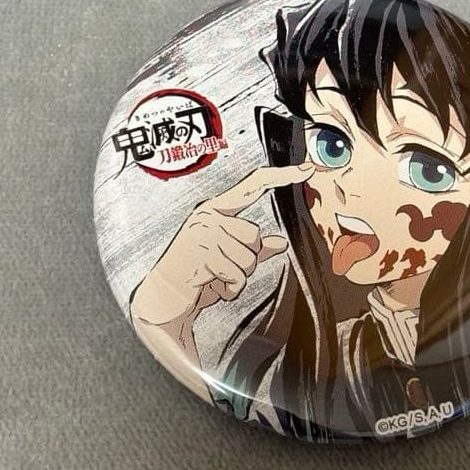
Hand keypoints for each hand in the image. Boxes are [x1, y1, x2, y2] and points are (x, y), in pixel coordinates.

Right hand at [130, 161, 314, 326]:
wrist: (162, 299)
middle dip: (246, 260)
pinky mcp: (201, 254)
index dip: (281, 177)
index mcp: (215, 210)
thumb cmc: (194, 275)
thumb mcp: (225, 258)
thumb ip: (253, 249)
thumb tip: (280, 242)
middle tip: (221, 268)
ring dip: (237, 277)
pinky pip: (236, 276)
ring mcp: (203, 233)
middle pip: (254, 236)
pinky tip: (211, 286)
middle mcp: (208, 216)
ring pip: (248, 258)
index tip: (307, 170)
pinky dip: (229, 289)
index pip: (253, 186)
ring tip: (214, 277)